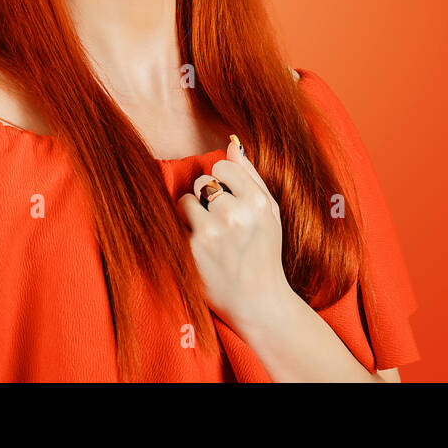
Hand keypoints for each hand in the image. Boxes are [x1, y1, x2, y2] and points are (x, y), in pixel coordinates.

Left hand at [177, 135, 293, 332]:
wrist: (258, 302)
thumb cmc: (265, 254)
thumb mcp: (270, 213)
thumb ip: (252, 177)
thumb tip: (232, 144)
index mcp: (257, 202)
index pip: (222, 168)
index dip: (221, 181)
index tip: (227, 197)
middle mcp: (235, 214)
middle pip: (202, 183)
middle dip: (207, 197)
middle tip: (219, 220)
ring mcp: (211, 233)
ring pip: (185, 201)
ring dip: (192, 213)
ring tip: (208, 232)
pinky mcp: (191, 251)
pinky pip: (176, 224)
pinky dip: (184, 232)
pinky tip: (200, 248)